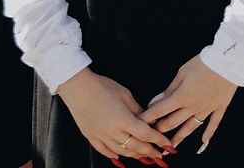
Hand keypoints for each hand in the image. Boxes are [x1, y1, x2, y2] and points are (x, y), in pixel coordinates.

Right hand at [57, 68, 174, 160]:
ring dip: (134, 154)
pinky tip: (120, 155)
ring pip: (121, 151)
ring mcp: (101, 136)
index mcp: (123, 120)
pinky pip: (105, 151)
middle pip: (135, 146)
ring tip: (143, 156)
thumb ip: (137, 109)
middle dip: (149, 151)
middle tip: (159, 154)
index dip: (158, 140)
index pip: (145, 134)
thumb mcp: (125, 95)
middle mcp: (112, 132)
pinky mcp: (91, 137)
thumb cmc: (101, 87)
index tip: (166, 144)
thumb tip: (148, 119)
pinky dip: (115, 155)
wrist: (77, 88)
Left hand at [140, 56, 237, 150]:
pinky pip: (213, 124)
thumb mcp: (183, 72)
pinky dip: (208, 134)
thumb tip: (156, 101)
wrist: (228, 60)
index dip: (148, 117)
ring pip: (190, 127)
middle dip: (161, 129)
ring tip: (172, 146)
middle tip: (153, 134)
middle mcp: (193, 106)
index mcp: (182, 96)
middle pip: (173, 122)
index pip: (160, 110)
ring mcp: (207, 109)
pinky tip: (203, 142)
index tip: (139, 122)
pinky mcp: (219, 107)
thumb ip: (170, 89)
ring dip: (180, 137)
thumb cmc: (204, 62)